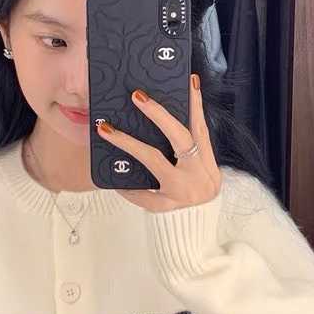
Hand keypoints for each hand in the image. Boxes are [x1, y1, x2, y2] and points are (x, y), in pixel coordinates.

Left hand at [96, 74, 221, 212]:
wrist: (196, 233)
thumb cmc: (193, 197)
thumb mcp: (200, 175)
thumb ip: (188, 154)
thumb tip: (162, 122)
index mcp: (208, 164)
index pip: (201, 129)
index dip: (196, 105)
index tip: (189, 81)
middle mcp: (198, 175)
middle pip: (179, 137)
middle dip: (159, 114)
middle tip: (137, 95)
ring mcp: (181, 191)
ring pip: (153, 159)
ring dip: (128, 142)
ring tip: (106, 129)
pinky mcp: (165, 207)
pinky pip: (141, 192)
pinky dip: (127, 186)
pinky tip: (112, 179)